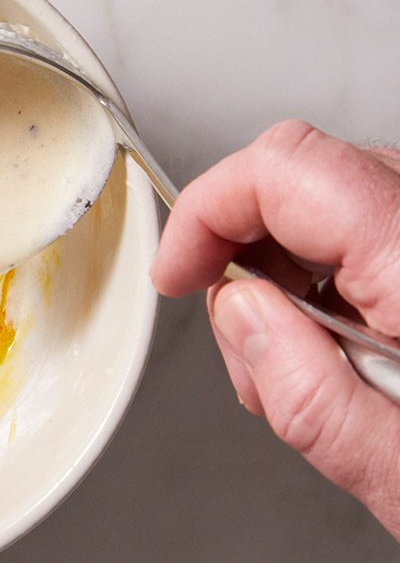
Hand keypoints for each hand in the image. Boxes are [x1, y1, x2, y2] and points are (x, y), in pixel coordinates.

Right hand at [151, 120, 399, 536]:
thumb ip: (305, 393)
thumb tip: (240, 313)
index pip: (288, 168)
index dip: (209, 210)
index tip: (182, 271)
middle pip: (311, 173)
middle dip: (248, 249)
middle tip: (247, 337)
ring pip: (344, 201)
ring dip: (296, 273)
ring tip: (313, 366)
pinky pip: (381, 234)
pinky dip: (343, 282)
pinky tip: (354, 350)